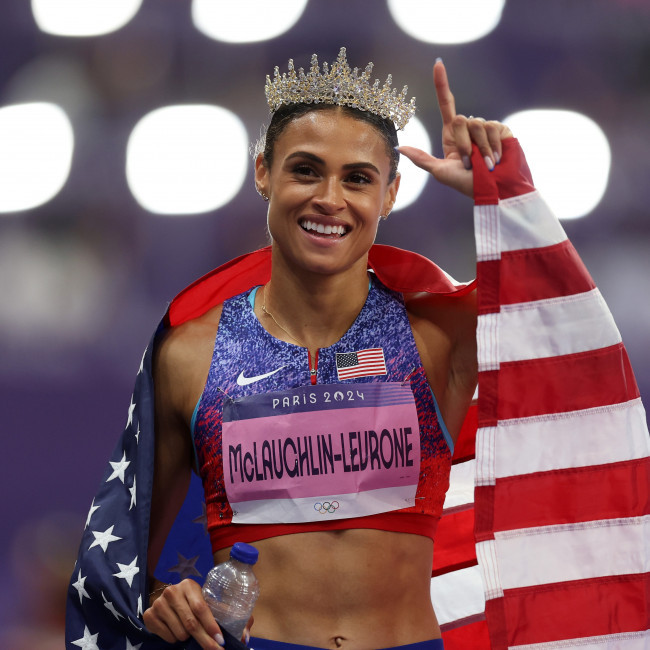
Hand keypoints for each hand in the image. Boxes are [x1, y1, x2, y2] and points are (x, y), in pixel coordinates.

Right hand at [143, 579, 252, 648]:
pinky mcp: (149, 615)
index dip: (211, 626)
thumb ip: (225, 614)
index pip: (201, 608)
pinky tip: (176, 631)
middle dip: (205, 640)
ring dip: (188, 639)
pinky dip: (174, 639)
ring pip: (179, 632)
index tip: (221, 641)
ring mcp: (159, 603)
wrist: (166, 599)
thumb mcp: (205, 601)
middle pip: (191, 623)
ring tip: (189, 633)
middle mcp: (172, 591)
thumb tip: (245, 635)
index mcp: (189, 585)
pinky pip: (166, 636)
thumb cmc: (191, 601)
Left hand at [398, 59, 512, 197]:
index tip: (437, 63)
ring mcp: (486, 128)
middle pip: (459, 119)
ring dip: (479, 149)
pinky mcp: (502, 130)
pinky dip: (493, 146)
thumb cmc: (467, 184)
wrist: (494, 191)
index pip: (447, 104)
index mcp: (453, 135)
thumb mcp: (441, 172)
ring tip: (485, 164)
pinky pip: (493, 128)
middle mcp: (469, 129)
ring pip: (476, 124)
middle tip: (470, 163)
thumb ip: (422, 158)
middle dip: (463, 144)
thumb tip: (399, 148)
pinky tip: (497, 158)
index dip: (442, 84)